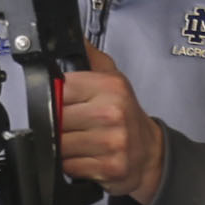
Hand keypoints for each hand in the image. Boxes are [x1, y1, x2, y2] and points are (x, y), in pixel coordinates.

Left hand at [55, 47, 167, 203]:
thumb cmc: (127, 116)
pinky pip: (70, 166)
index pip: (61, 88)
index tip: (64, 104)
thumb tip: (75, 38)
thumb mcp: (114, 79)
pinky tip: (85, 156)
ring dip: (63, 146)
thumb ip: (91, 58)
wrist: (150, 153)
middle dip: (57, 125)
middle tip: (73, 126)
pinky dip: (71, 164)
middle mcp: (112, 113)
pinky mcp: (109, 167)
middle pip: (57, 118)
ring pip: (61, 144)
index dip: (55, 98)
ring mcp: (111, 142)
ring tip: (79, 141)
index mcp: (110, 87)